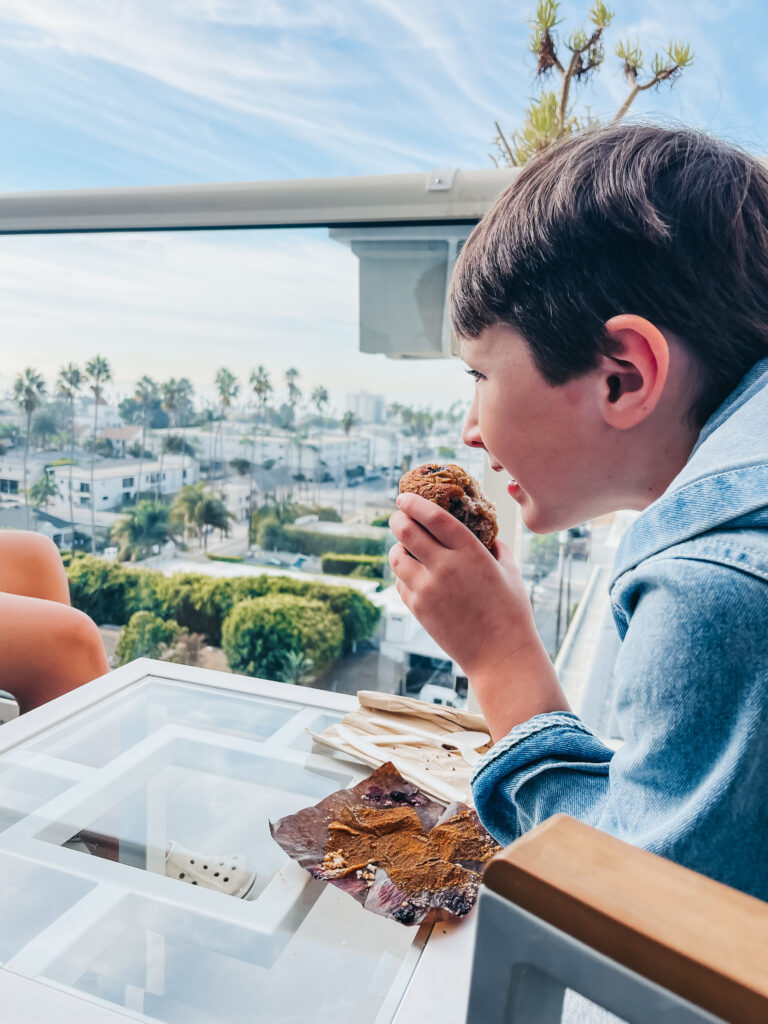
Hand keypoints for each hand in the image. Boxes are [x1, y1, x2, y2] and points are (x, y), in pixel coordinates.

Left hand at [389, 493, 535, 676]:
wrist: (501, 655)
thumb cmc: (511, 612)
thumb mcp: (509, 571)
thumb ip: (494, 547)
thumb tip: (483, 532)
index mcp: (470, 552)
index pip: (433, 517)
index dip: (415, 503)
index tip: (405, 497)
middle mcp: (445, 567)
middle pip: (407, 532)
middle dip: (398, 519)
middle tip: (397, 516)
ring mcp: (428, 589)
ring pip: (397, 558)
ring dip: (397, 547)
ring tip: (404, 546)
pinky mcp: (418, 609)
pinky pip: (400, 583)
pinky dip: (403, 574)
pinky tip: (413, 573)